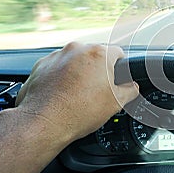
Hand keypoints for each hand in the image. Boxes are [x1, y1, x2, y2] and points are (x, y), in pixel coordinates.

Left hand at [15, 42, 138, 140]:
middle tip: (97, 91)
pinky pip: (57, 67)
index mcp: (99, 54)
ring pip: (75, 61)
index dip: (120, 68)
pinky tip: (62, 94)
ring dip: (79, 73)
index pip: (118, 53)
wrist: (44, 123)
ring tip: (77, 95)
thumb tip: (132, 87)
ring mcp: (57, 56)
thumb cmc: (79, 111)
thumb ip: (130, 90)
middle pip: (95, 56)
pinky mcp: (41, 65)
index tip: (116, 78)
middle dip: (97, 71)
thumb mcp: (116, 103)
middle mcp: (77, 49)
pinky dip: (61, 77)